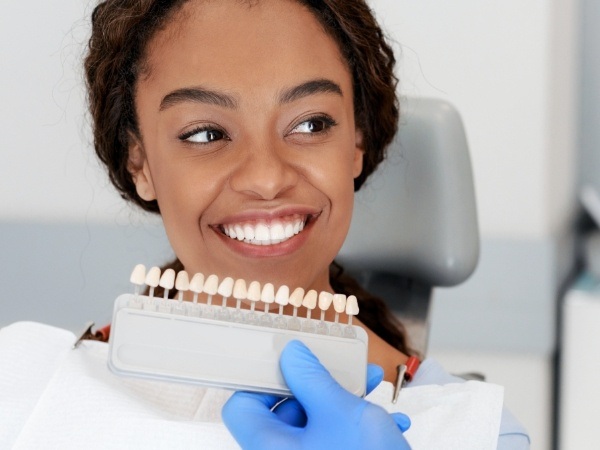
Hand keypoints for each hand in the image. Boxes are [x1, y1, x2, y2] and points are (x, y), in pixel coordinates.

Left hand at [222, 340, 410, 449]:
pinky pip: (331, 443)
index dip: (264, 380)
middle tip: (345, 373)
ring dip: (344, 404)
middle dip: (319, 387)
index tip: (291, 364)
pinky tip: (387, 424)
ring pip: (313, 426)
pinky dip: (354, 429)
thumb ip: (312, 378)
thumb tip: (293, 355)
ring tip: (373, 393)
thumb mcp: (341, 411)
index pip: (242, 406)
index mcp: (270, 448)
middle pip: (284, 413)